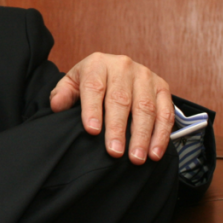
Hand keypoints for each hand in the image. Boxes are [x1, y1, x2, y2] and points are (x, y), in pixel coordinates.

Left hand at [49, 53, 172, 164]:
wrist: (114, 68)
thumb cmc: (91, 81)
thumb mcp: (72, 83)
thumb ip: (63, 94)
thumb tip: (57, 106)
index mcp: (97, 64)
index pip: (94, 87)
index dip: (93, 109)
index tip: (92, 131)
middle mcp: (123, 67)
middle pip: (121, 100)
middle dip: (118, 128)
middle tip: (114, 152)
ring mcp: (145, 76)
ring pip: (145, 108)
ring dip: (142, 136)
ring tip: (136, 158)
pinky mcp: (162, 87)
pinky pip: (165, 112)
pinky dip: (162, 134)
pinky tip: (155, 152)